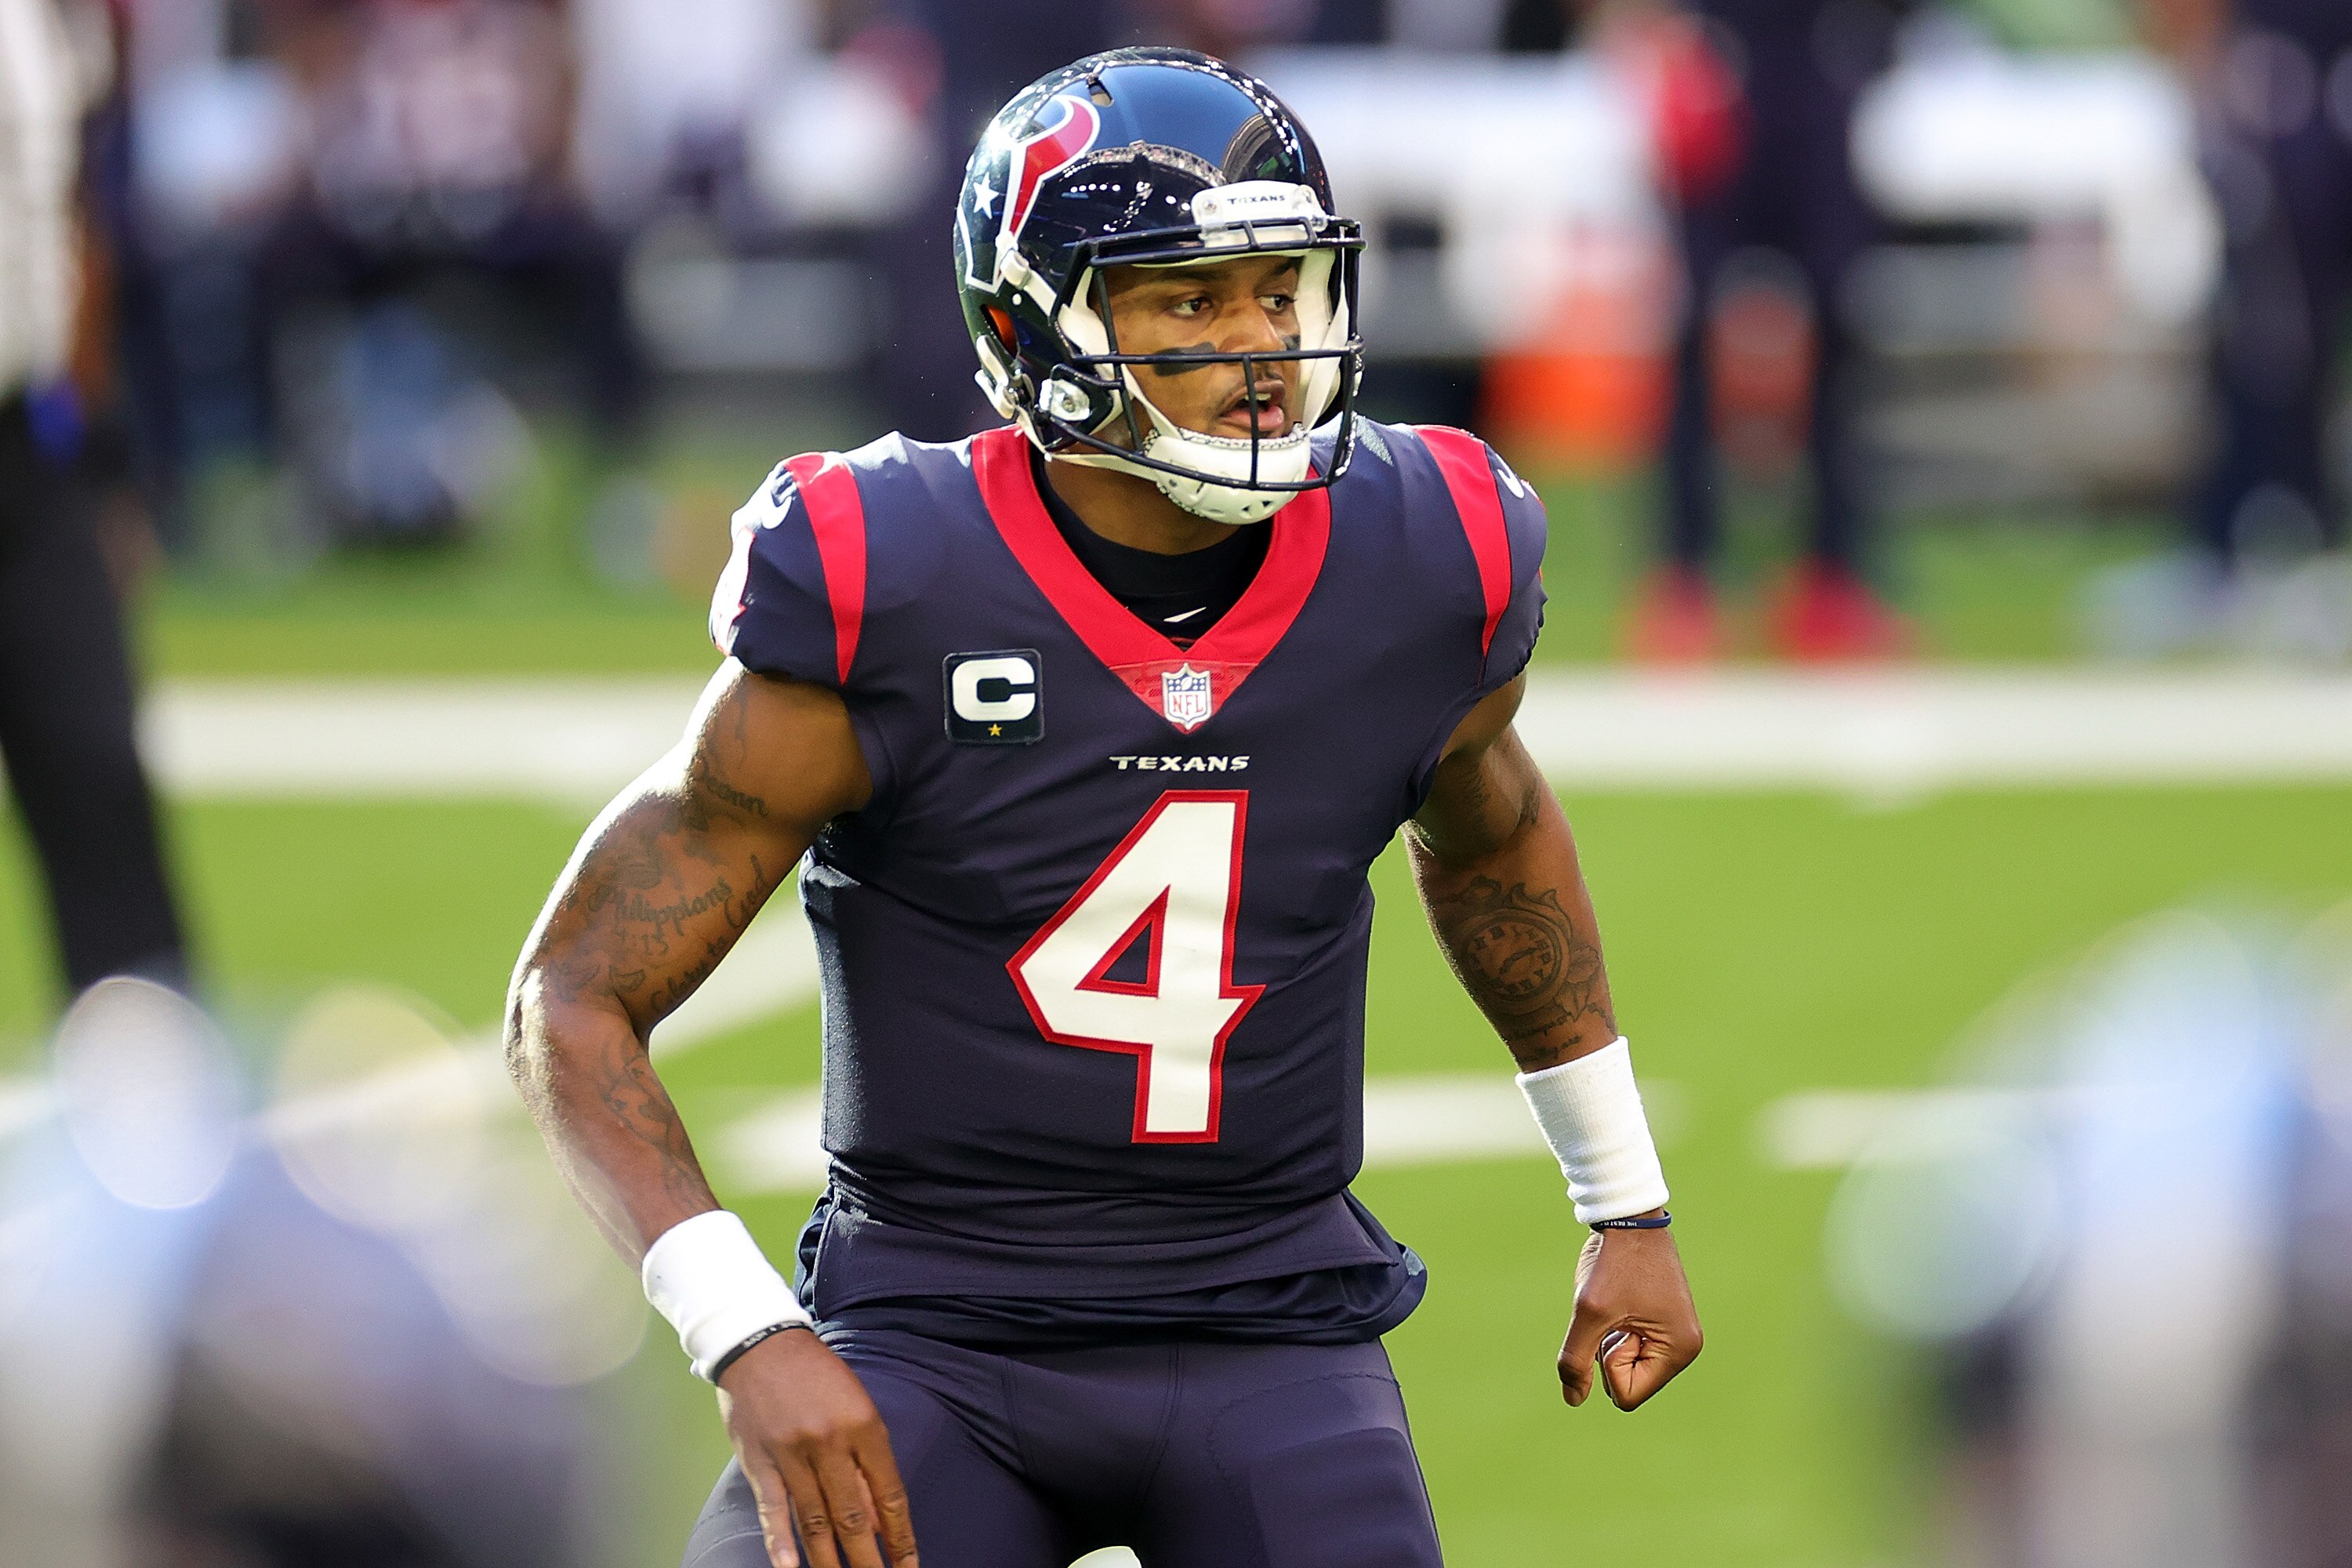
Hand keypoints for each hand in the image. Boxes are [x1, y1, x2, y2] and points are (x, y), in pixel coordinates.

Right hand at [718, 1328, 918, 1567]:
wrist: (762, 1343)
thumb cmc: (818, 1374)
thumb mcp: (858, 1406)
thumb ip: (868, 1462)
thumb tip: (877, 1519)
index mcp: (864, 1426)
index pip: (888, 1494)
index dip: (900, 1535)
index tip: (909, 1564)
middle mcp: (831, 1443)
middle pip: (853, 1516)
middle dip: (869, 1559)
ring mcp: (793, 1453)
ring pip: (815, 1519)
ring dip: (830, 1561)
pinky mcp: (761, 1460)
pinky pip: (773, 1508)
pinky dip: (780, 1542)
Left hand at [1558, 1217, 1700, 1410]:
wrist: (1628, 1215)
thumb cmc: (1614, 1261)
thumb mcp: (1590, 1311)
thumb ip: (1576, 1359)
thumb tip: (1573, 1399)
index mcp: (1679, 1350)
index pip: (1628, 1395)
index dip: (1606, 1365)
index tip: (1613, 1325)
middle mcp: (1685, 1347)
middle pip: (1628, 1382)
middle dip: (1609, 1351)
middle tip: (1617, 1310)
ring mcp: (1675, 1334)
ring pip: (1625, 1363)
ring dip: (1609, 1337)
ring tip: (1619, 1301)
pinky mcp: (1663, 1321)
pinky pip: (1628, 1344)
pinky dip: (1614, 1326)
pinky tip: (1620, 1299)